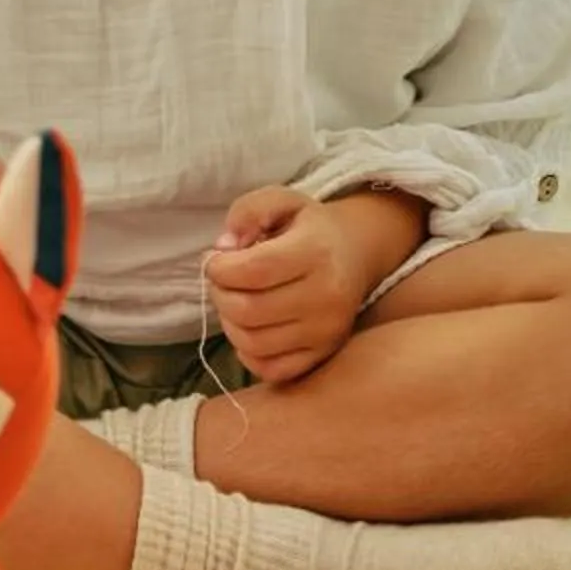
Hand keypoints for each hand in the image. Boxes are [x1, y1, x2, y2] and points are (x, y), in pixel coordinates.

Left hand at [202, 187, 368, 384]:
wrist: (354, 255)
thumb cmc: (307, 228)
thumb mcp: (279, 200)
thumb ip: (247, 211)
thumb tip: (225, 247)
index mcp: (316, 252)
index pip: (253, 271)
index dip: (219, 267)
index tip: (216, 259)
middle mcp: (327, 296)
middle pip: (247, 310)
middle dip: (220, 294)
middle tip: (223, 280)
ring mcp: (327, 332)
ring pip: (252, 342)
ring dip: (229, 322)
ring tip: (236, 299)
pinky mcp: (322, 356)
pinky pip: (269, 369)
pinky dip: (247, 351)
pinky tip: (251, 326)